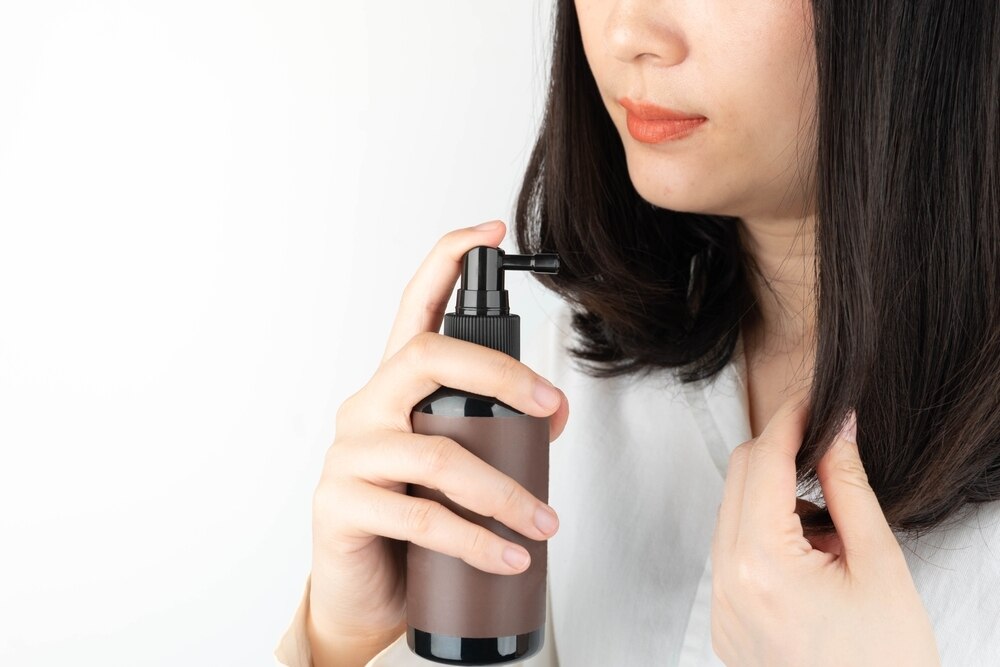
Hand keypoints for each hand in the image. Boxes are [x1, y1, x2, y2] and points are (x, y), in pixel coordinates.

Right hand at [307, 220, 568, 664]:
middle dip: (498, 373)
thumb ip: (504, 430)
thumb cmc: (416, 519)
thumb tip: (557, 408)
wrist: (367, 591)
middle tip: (547, 406)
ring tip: (543, 524)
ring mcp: (350, 454)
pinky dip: (475, 540)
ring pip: (435, 453)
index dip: (449, 260)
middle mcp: (368, 407)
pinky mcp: (341, 505)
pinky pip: (419, 518)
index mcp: (397, 387)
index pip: (418, 306)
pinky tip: (508, 557)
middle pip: (426, 358)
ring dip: (502, 491)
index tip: (492, 233)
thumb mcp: (463, 465)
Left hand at [709, 392, 939, 666]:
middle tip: (824, 448)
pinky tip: (810, 559)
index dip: (788, 421)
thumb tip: (837, 428)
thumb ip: (849, 488)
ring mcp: (722, 609)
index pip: (760, 462)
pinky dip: (763, 538)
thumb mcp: (879, 565)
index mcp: (761, 565)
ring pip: (731, 516)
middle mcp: (728, 585)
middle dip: (775, 454)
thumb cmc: (887, 661)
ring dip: (771, 498)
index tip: (812, 403)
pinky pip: (733, 556)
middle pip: (735, 480)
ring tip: (830, 529)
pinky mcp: (727, 625)